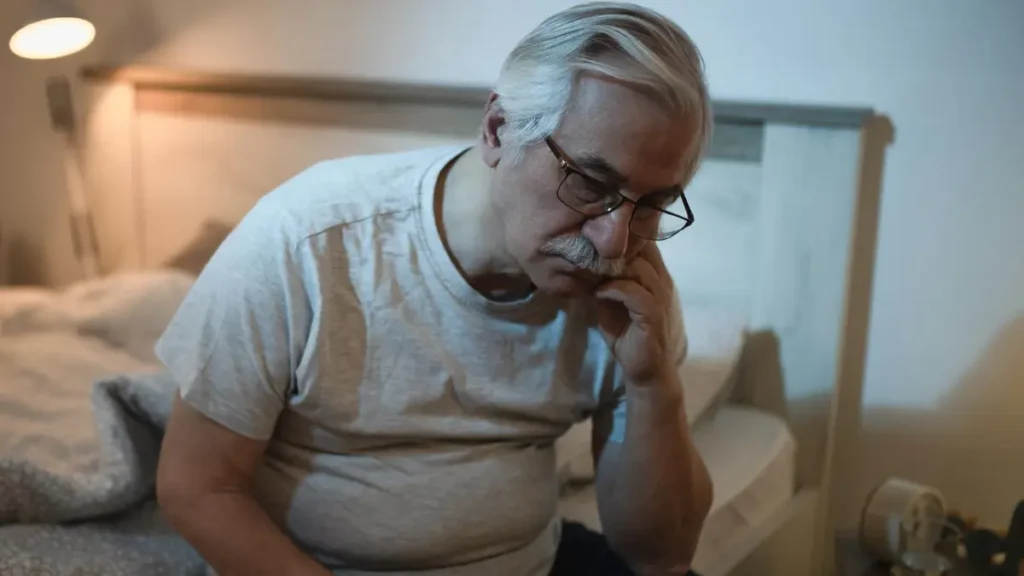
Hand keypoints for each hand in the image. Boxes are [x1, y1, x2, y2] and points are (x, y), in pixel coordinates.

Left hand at [594, 243, 676, 388]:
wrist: (644, 369)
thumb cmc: (627, 334)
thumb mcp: (611, 301)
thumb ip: (604, 280)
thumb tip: (582, 260)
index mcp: (654, 275)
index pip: (644, 242)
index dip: (622, 235)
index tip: (595, 234)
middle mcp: (661, 281)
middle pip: (641, 250)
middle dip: (612, 247)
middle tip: (586, 250)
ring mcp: (659, 297)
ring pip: (638, 268)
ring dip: (610, 268)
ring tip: (588, 270)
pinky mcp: (652, 315)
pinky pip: (633, 292)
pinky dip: (613, 289)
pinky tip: (597, 293)